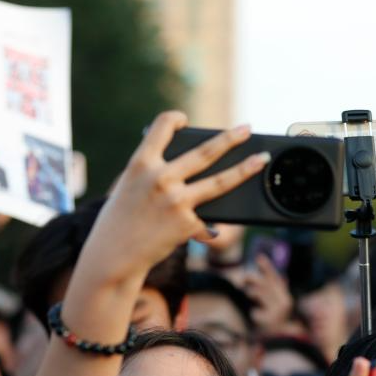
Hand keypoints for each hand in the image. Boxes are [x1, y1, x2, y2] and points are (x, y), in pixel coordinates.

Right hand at [79, 112, 267, 285]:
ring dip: (245, 168)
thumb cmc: (119, 221)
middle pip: (205, 152)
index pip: (163, 126)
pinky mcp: (187, 223)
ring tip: (261, 159)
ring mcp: (176, 201)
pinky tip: (209, 230)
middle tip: (247, 128)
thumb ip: (153, 172)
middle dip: (230, 138)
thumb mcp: (129, 187)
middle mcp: (160, 178)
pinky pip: (204, 217)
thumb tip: (192, 167)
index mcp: (141, 163)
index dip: (175, 119)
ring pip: (221, 181)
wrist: (113, 256)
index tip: (185, 120)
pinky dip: (207, 223)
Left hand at [243, 254, 293, 333]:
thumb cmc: (272, 325)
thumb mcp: (273, 307)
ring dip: (251, 293)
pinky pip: (256, 311)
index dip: (267, 268)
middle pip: (266, 284)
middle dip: (253, 279)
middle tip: (244, 278)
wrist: (276, 345)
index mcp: (286, 299)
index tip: (258, 257)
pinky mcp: (269, 322)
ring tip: (249, 296)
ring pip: (260, 293)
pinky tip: (256, 317)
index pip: (275, 279)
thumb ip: (272, 292)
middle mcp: (285, 304)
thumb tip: (279, 276)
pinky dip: (254, 313)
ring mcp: (278, 313)